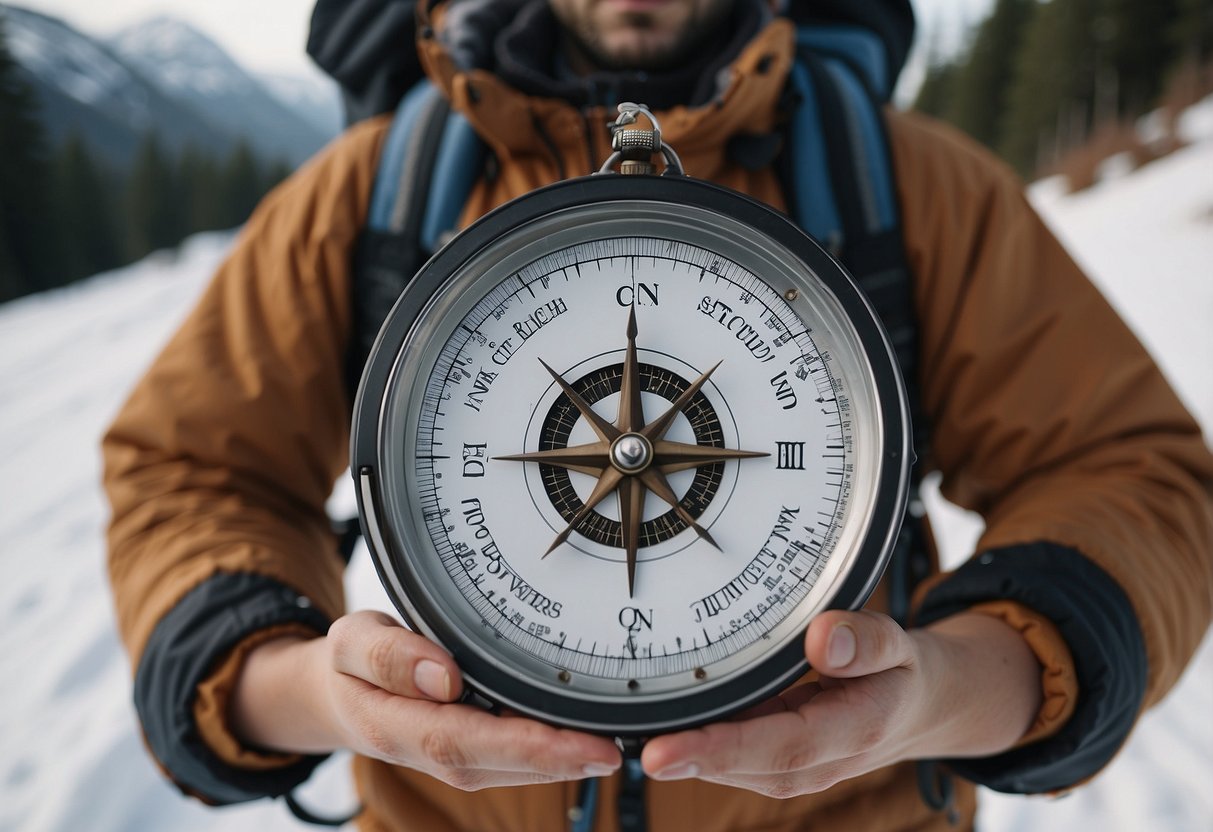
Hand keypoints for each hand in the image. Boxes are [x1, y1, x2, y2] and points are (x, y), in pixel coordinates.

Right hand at [230, 610, 621, 789]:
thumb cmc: (348, 662)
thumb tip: (442, 677)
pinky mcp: (467, 750)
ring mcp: (447, 756)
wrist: (333, 693)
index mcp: (393, 724)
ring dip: (559, 761)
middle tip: (614, 750)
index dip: (525, 747)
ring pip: (507, 767)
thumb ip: (386, 655)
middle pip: (495, 763)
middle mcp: (424, 750)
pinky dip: (546, 752)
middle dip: (557, 760)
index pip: (462, 740)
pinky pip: (508, 757)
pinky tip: (582, 739)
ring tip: (610, 744)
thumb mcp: (350, 640)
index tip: (582, 746)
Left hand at [638, 610, 1041, 797]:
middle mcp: (813, 759)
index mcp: (848, 732)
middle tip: (619, 743)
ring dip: (680, 750)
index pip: (776, 746)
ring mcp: (791, 763)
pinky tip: (656, 723)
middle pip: (738, 762)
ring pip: (728, 761)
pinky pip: (729, 751)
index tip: (661, 753)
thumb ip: (867, 640)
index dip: (716, 752)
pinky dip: (694, 741)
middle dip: (680, 756)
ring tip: (620, 731)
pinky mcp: (773, 755)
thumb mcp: (902, 645)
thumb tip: (824, 641)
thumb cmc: (903, 673)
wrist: (920, 706)